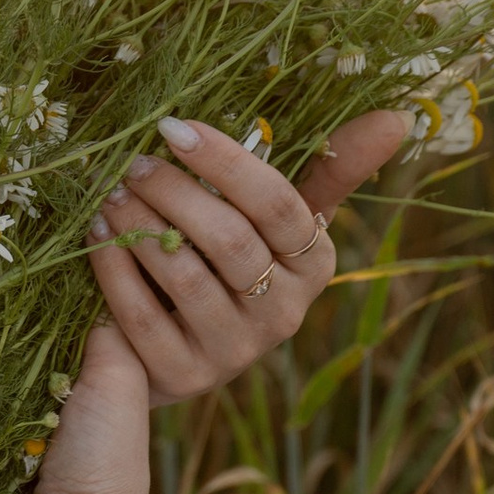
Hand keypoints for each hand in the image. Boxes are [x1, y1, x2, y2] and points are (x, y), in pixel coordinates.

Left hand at [83, 108, 407, 407]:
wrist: (181, 343)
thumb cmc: (234, 256)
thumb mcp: (280, 215)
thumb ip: (331, 166)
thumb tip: (397, 117)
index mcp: (314, 265)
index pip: (280, 207)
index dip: (227, 163)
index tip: (174, 127)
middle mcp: (284, 314)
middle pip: (230, 242)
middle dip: (176, 193)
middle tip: (133, 162)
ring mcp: (235, 352)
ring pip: (186, 277)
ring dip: (141, 227)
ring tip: (111, 193)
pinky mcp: (185, 377)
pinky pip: (143, 316)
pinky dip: (114, 269)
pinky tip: (96, 234)